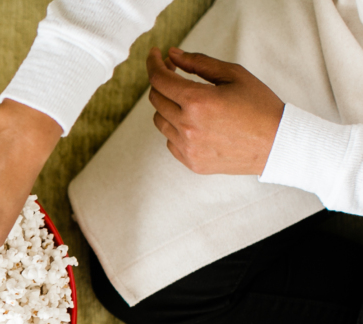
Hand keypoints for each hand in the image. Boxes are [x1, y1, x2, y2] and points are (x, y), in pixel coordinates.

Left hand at [146, 47, 284, 175]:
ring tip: (189, 101)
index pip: (160, 80)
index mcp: (198, 102)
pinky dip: (176, 128)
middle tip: (175, 74)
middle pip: (156, 99)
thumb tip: (173, 55)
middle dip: (163, 82)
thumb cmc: (259, 106)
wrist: (276, 144)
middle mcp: (187, 126)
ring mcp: (187, 147)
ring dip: (167, 106)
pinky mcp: (191, 162)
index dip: (153, 63)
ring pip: (160, 121)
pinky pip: (170, 141)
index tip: (154, 55)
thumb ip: (199, 63)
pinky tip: (196, 123)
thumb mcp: (234, 75)